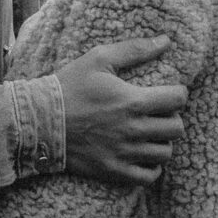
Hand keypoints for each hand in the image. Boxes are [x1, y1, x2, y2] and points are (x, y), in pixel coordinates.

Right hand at [58, 37, 185, 186]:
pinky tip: (143, 156)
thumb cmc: (69, 87)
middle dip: (172, 118)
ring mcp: (124, 153)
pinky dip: (152, 168)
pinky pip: (148, 176)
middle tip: (158, 114)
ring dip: (162, 142)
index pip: (178, 99)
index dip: (178, 93)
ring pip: (165, 153)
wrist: (39, 121)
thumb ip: (135, 49)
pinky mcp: (113, 171)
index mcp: (132, 101)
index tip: (168, 93)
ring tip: (150, 134)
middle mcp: (132, 129)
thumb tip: (166, 40)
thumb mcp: (99, 59)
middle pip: (176, 128)